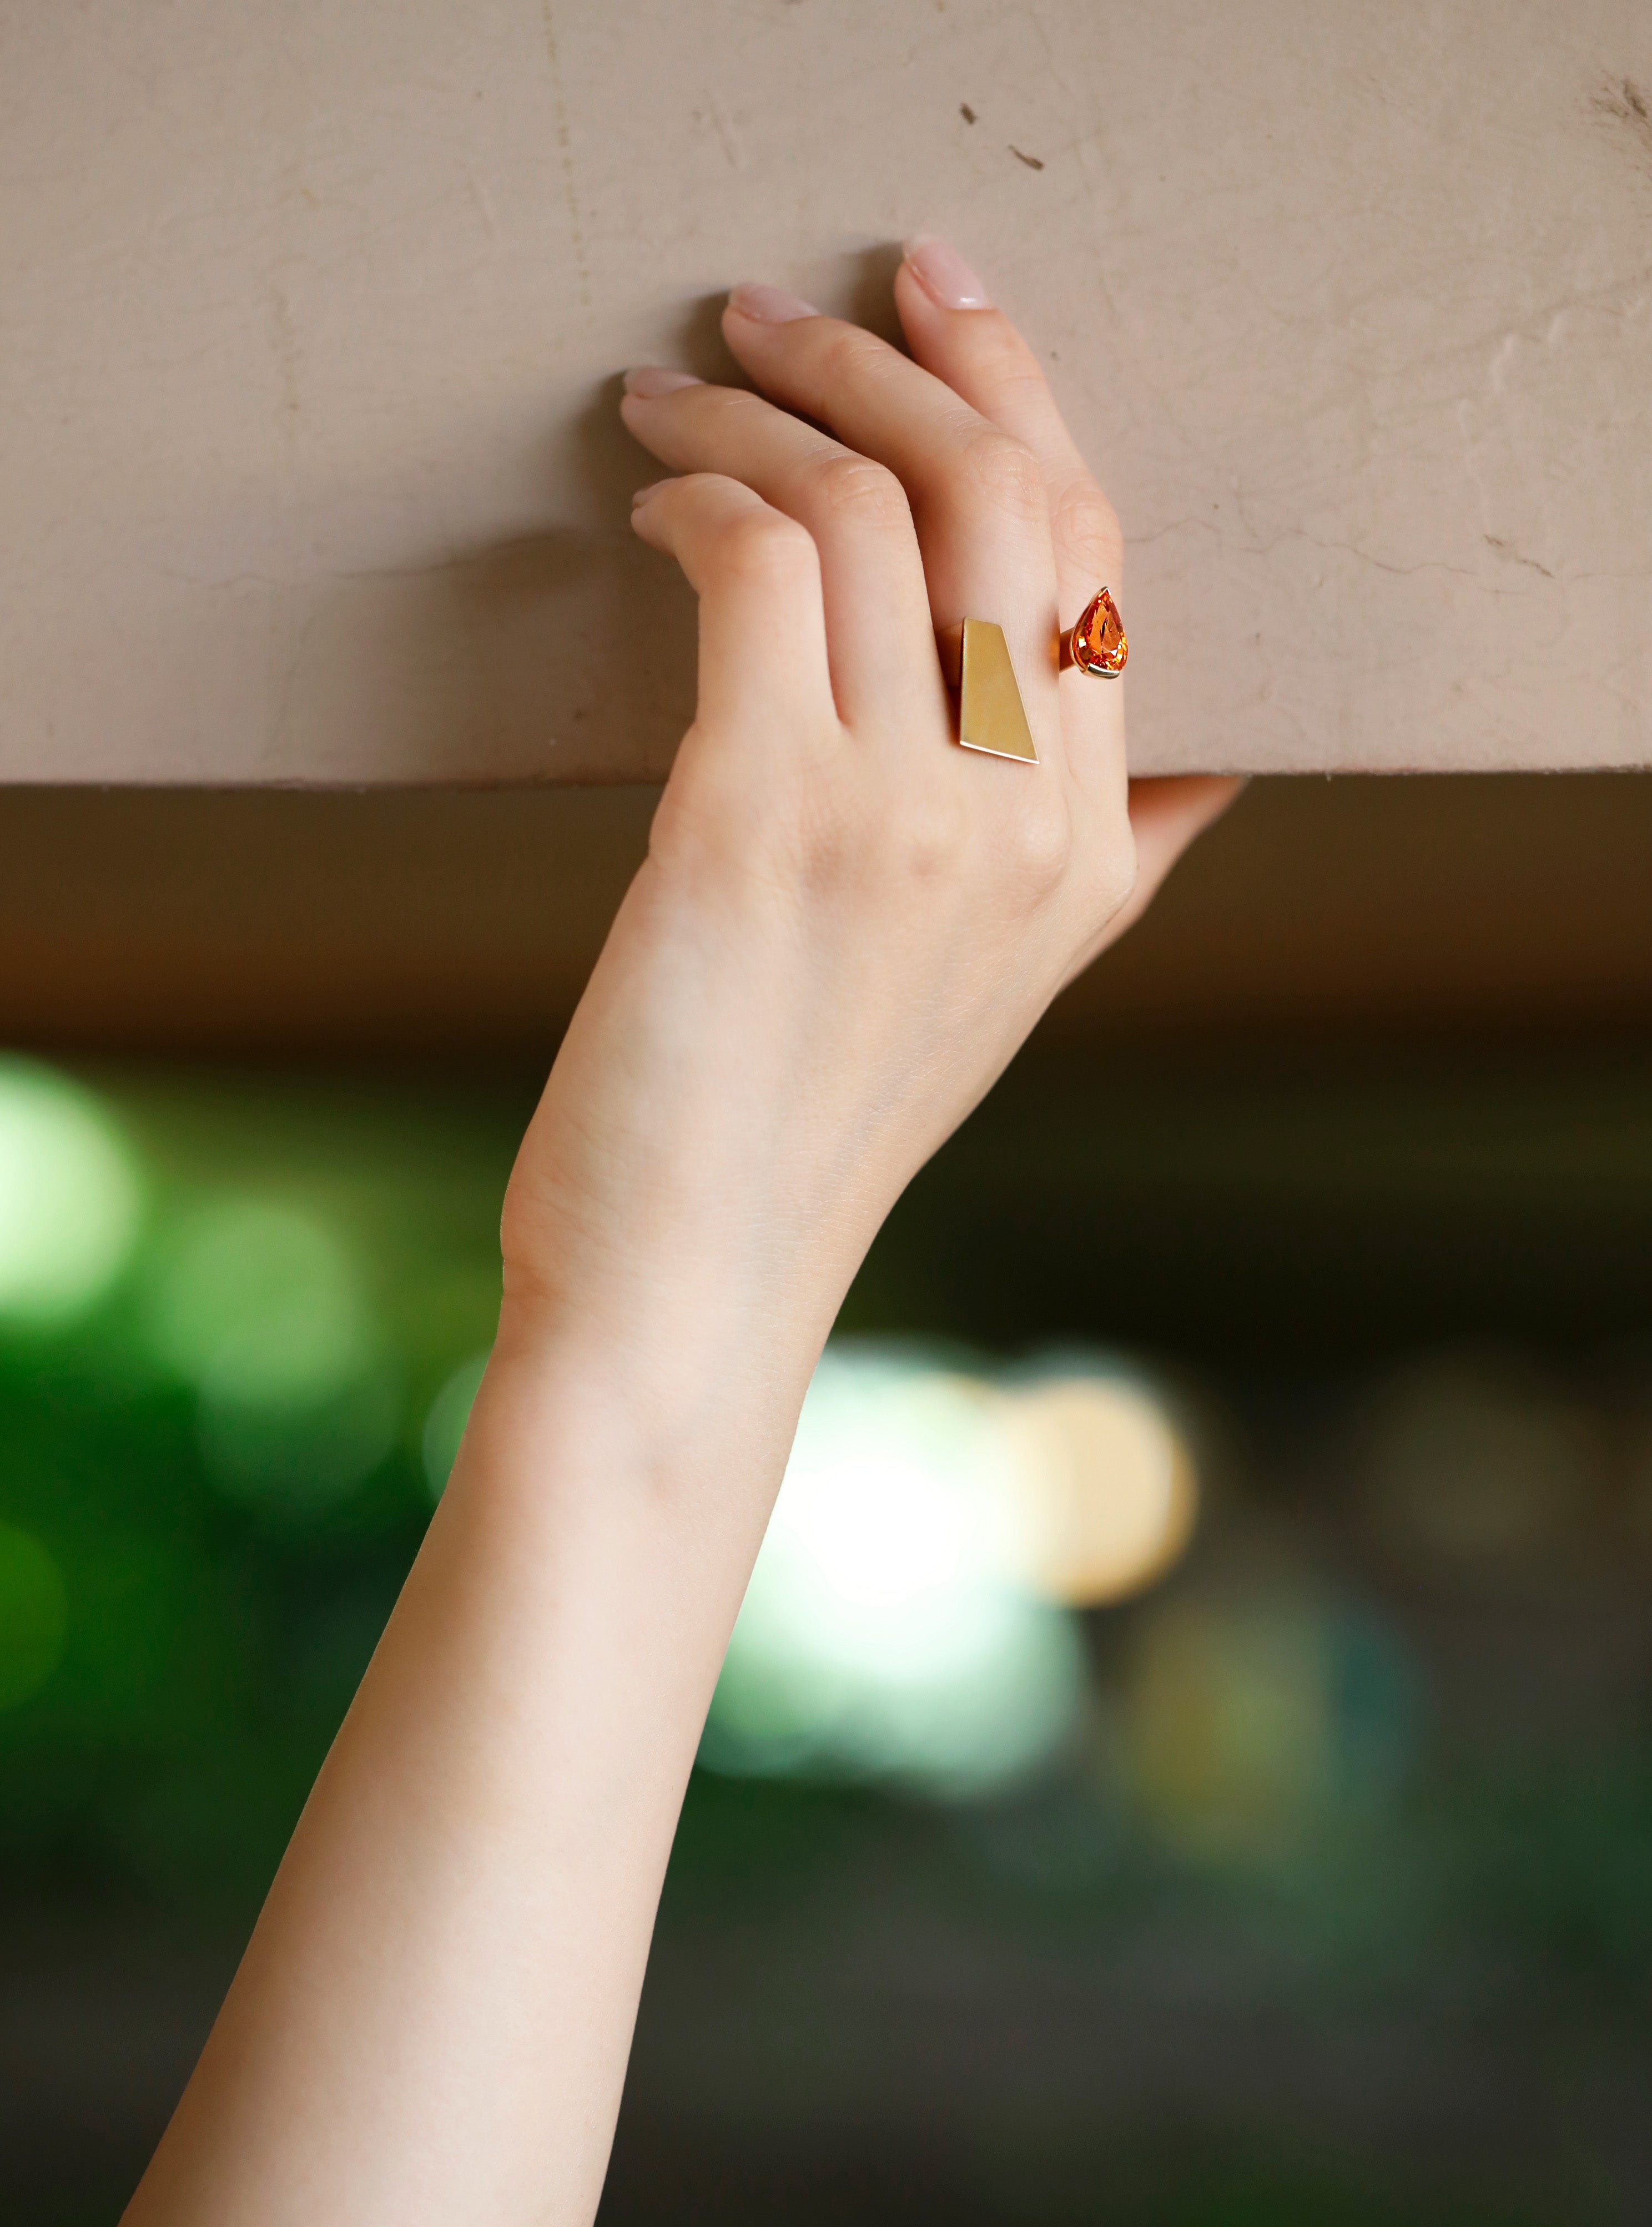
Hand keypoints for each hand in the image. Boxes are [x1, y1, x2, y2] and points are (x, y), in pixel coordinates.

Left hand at [501, 240, 1239, 1403]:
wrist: (692, 1280)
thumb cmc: (805, 1130)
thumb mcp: (1001, 996)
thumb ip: (1105, 864)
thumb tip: (1191, 756)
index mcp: (1091, 855)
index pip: (1094, 562)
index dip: (1018, 405)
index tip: (937, 311)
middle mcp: (1025, 825)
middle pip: (1010, 493)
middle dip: (900, 359)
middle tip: (781, 311)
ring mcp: (908, 819)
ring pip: (877, 506)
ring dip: (761, 413)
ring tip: (673, 397)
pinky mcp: (765, 818)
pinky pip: (765, 564)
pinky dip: (702, 501)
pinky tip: (654, 507)